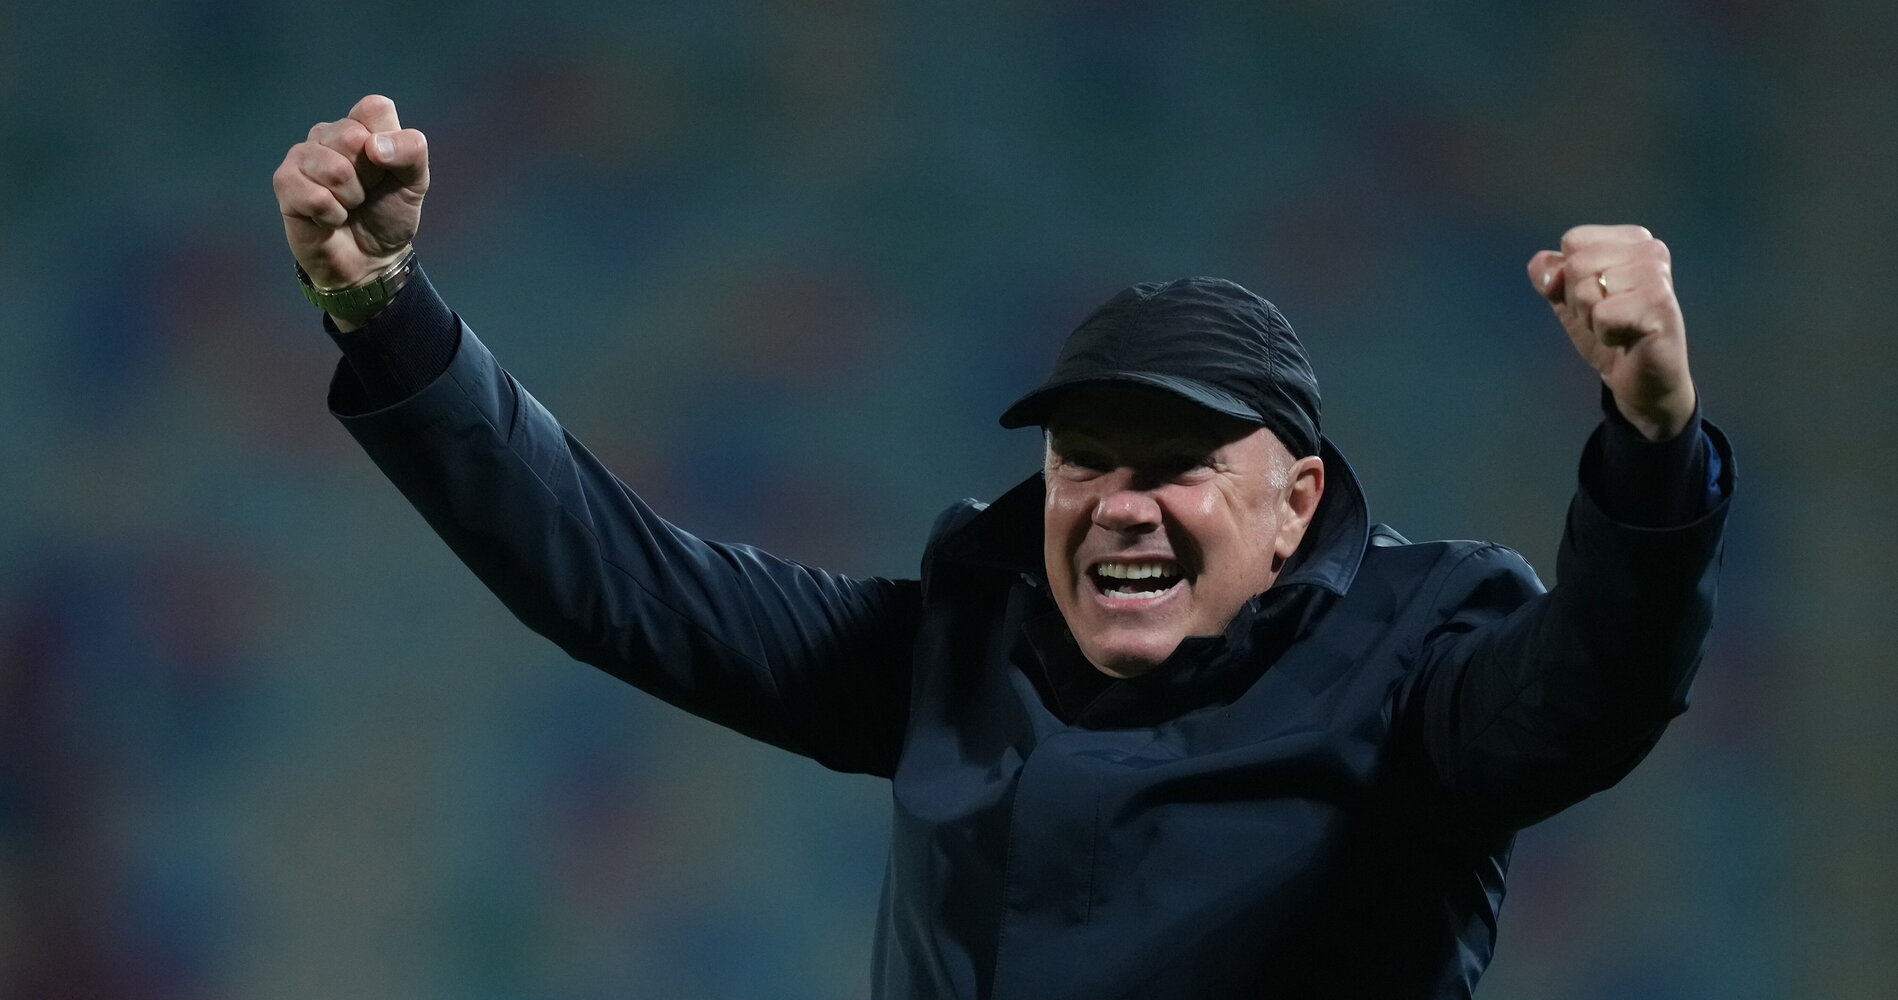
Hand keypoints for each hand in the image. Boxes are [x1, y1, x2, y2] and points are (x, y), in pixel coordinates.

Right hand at [273, 94, 428, 290]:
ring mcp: (302, 155)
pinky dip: (331, 215)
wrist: (370, 258)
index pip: (374, 108)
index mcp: (362, 125)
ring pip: (334, 169)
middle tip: (366, 191)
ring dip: (350, 199)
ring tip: (348, 205)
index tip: (387, 169)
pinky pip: (314, 195)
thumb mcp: (415, 183)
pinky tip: (329, 218)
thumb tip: (373, 146)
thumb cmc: (389, 214)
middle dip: (369, 176)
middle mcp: (328, 133)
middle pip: (352, 137)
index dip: (389, 145)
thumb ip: (411, 153)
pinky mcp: (285, 182)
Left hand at [1528, 225, 1695, 440]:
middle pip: (1577, 264)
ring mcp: (1657, 275)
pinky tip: (1627, 338)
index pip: (1574, 241)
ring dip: (1592, 319)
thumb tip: (1544, 269)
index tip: (1598, 297)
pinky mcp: (1659, 304)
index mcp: (1633, 238)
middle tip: (1607, 317)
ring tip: (1618, 327)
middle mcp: (1651, 249)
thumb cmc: (1612, 332)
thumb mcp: (1570, 299)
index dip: (1570, 278)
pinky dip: (1605, 334)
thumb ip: (1550, 275)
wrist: (1643, 380)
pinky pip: (1602, 314)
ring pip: (1587, 289)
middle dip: (1579, 300)